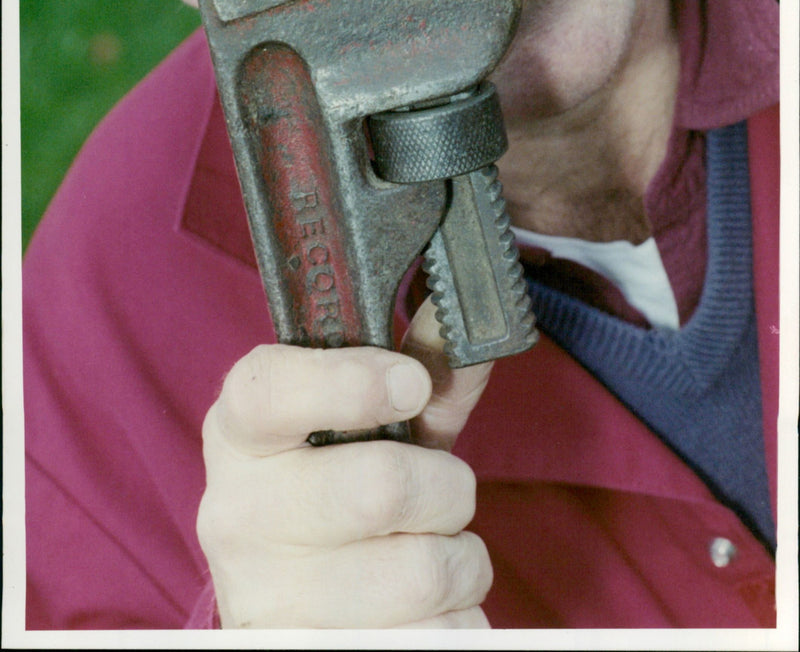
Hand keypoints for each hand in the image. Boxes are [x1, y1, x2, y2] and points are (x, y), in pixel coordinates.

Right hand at [197, 299, 493, 627]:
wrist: (293, 611)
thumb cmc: (336, 493)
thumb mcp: (367, 426)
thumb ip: (419, 371)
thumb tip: (477, 325)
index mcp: (241, 436)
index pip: (268, 393)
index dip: (349, 382)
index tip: (410, 382)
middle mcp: (237, 515)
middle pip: (380, 485)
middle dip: (445, 485)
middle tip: (440, 490)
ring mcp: (269, 599)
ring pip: (424, 571)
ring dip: (459, 558)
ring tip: (429, 552)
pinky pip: (438, 635)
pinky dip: (457, 617)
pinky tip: (420, 608)